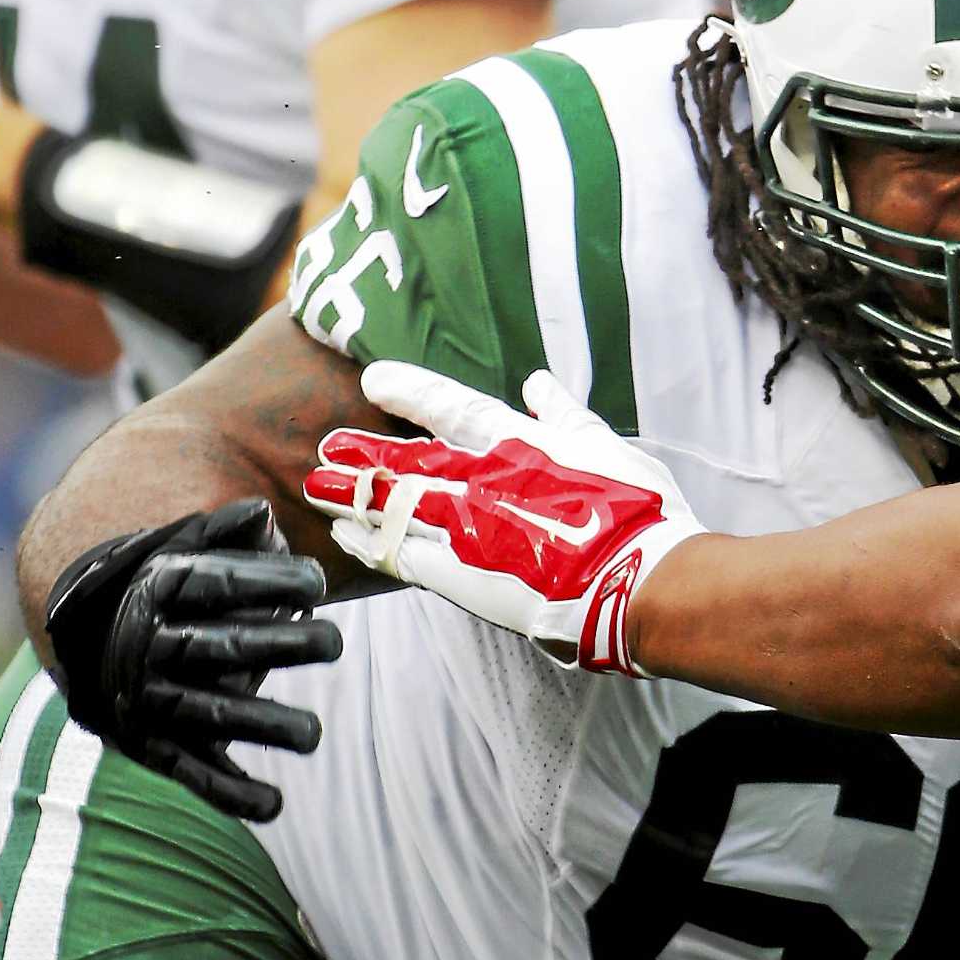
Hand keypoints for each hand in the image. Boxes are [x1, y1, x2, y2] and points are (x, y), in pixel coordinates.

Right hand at [44, 499, 341, 821]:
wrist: (93, 645)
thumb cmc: (172, 590)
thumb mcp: (186, 551)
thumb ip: (226, 533)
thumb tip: (259, 515)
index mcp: (159, 593)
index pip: (213, 584)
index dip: (265, 581)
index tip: (318, 583)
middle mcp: (151, 650)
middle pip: (219, 648)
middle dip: (278, 646)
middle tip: (334, 642)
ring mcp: (154, 704)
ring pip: (210, 716)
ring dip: (263, 725)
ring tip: (312, 735)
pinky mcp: (160, 749)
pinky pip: (194, 773)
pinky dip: (230, 793)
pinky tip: (274, 805)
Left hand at [304, 361, 706, 672]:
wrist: (640, 579)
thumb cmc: (636, 511)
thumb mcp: (606, 447)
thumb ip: (565, 415)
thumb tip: (538, 382)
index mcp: (520, 444)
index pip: (451, 407)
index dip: (410, 391)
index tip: (373, 380)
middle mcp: (483, 479)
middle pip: (408, 461)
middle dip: (366, 454)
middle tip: (327, 446)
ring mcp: (467, 527)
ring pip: (395, 506)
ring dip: (356, 497)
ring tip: (318, 489)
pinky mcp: (462, 575)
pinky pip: (403, 556)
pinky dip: (372, 544)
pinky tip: (347, 537)